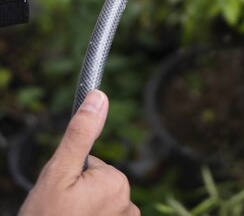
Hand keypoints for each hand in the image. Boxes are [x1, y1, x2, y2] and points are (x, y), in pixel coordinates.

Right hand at [19, 90, 138, 215]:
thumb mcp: (58, 172)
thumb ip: (80, 134)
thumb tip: (99, 97)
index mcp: (117, 184)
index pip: (95, 166)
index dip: (73, 177)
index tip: (61, 195)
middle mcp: (128, 207)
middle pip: (98, 186)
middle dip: (78, 195)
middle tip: (59, 211)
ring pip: (100, 206)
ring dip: (83, 213)